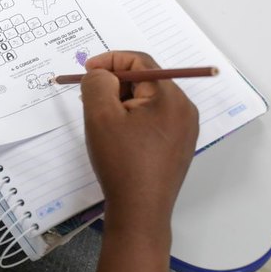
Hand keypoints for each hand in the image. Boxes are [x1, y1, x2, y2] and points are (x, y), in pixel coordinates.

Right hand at [81, 51, 197, 271]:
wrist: (140, 211)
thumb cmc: (121, 162)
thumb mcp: (100, 115)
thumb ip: (97, 83)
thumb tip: (102, 74)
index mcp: (170, 97)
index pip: (140, 61)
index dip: (110, 60)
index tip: (86, 72)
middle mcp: (184, 109)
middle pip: (145, 79)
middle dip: (114, 83)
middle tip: (89, 97)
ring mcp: (184, 129)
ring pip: (148, 100)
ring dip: (122, 100)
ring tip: (101, 119)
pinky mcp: (178, 145)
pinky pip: (154, 118)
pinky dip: (132, 117)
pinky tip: (116, 135)